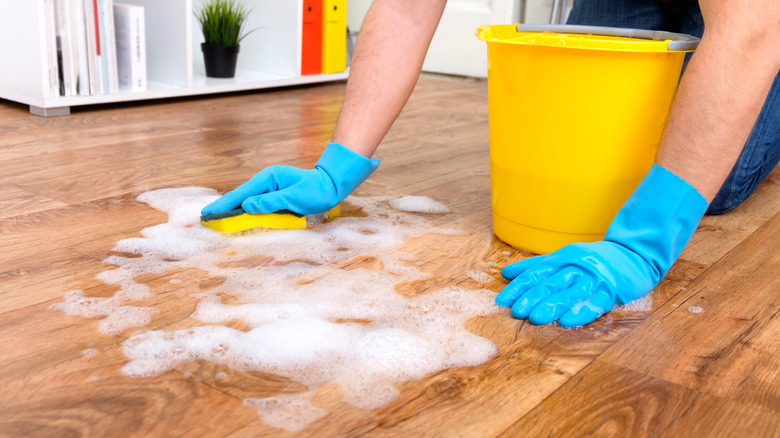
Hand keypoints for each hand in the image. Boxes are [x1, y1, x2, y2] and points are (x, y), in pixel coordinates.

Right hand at [202, 143, 379, 215]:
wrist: (332, 185)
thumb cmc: (316, 190)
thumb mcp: (295, 198)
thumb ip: (271, 203)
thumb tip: (248, 207)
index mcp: (269, 178)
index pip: (242, 193)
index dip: (224, 204)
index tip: (208, 212)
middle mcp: (267, 180)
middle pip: (241, 196)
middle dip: (224, 206)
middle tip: (206, 217)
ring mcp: (270, 187)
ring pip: (247, 200)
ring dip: (233, 209)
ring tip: (216, 218)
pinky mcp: (275, 194)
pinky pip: (257, 203)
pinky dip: (246, 210)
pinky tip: (237, 216)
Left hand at [496, 164, 708, 327]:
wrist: (634, 253)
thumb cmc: (593, 259)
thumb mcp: (563, 257)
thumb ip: (535, 265)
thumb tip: (506, 273)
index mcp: (562, 258)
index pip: (535, 273)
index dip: (518, 287)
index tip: (501, 301)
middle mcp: (576, 266)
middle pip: (551, 283)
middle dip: (532, 297)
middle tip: (515, 312)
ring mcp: (594, 278)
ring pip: (570, 293)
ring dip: (552, 306)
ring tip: (535, 319)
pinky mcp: (611, 290)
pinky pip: (595, 303)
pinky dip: (581, 312)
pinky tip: (568, 322)